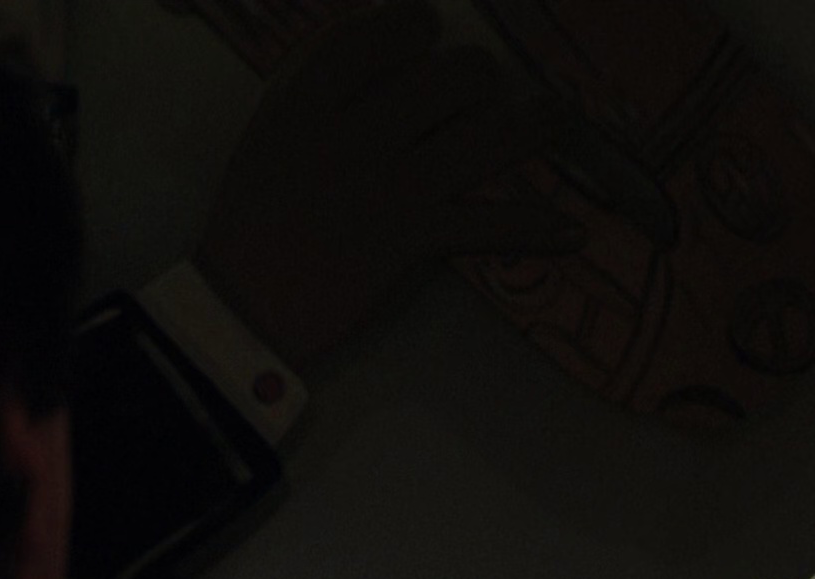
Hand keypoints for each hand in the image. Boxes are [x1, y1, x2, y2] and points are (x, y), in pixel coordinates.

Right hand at [193, 0, 582, 366]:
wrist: (242, 313)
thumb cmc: (250, 231)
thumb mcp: (268, 146)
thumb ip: (318, 103)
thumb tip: (385, 71)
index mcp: (303, 106)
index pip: (371, 39)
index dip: (411, 23)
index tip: (430, 24)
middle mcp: (350, 135)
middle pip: (441, 80)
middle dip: (477, 76)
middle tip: (486, 82)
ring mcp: (386, 187)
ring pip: (480, 138)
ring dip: (529, 126)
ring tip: (556, 117)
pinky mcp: (411, 239)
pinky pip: (490, 224)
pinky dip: (536, 229)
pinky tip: (572, 231)